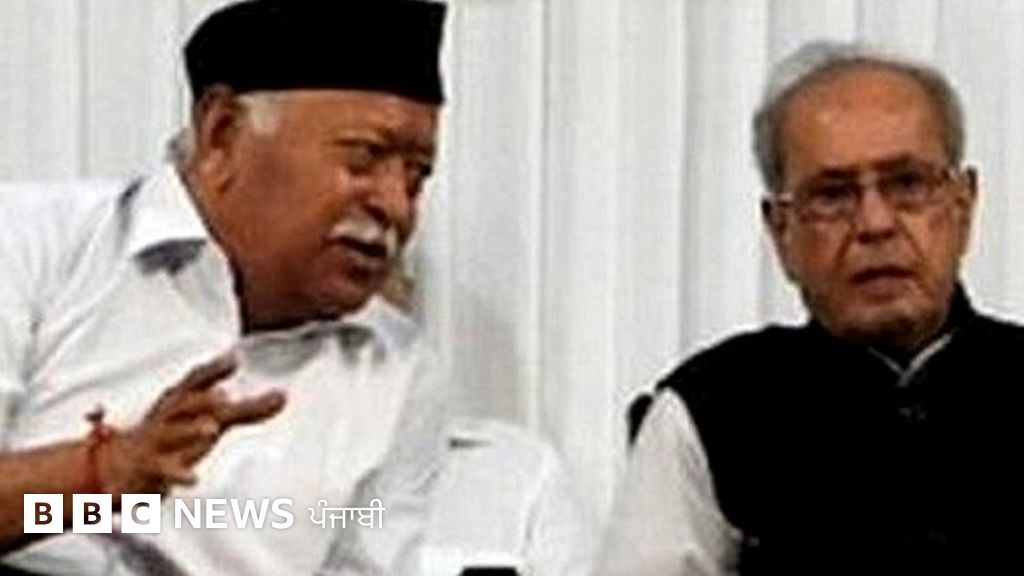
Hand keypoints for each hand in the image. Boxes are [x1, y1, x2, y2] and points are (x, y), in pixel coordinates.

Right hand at [98, 353, 285, 494]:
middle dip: (202, 400)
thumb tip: (283, 396)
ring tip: (211, 429)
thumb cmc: (172, 436)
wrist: (115, 466)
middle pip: (183, 404)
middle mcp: (166, 417)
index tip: (234, 359)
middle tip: (225, 398)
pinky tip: (193, 479)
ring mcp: (154, 442)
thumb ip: (248, 410)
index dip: (213, 370)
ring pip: (171, 433)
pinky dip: (177, 474)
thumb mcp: (210, 419)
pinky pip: (162, 470)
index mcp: (179, 401)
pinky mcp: (148, 469)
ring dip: (189, 430)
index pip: (195, 381)